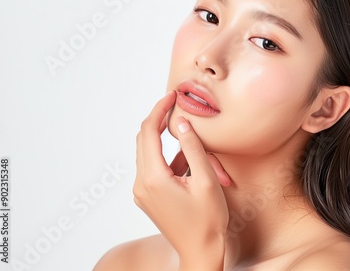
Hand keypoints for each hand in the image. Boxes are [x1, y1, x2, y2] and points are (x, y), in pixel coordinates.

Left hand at [133, 91, 230, 268]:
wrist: (200, 252)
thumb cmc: (207, 221)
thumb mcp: (206, 181)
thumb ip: (193, 148)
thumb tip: (180, 123)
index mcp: (153, 178)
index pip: (149, 132)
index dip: (159, 110)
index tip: (172, 96)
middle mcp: (141, 184)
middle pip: (144, 140)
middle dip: (159, 120)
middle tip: (176, 106)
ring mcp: (142, 192)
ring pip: (149, 153)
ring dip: (166, 142)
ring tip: (190, 140)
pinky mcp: (148, 197)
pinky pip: (154, 168)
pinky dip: (168, 158)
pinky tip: (189, 162)